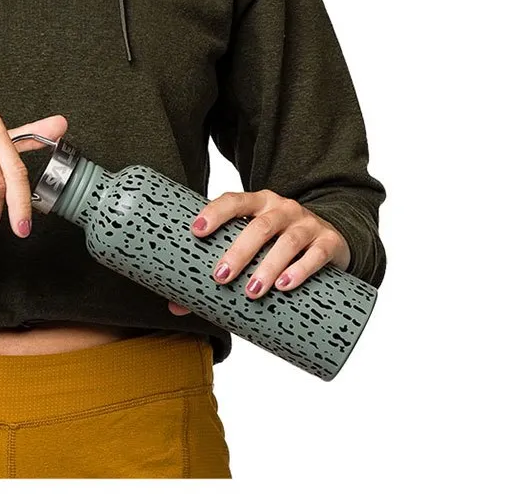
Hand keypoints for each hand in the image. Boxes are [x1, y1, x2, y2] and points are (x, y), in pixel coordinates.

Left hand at [166, 189, 351, 315]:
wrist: (331, 238)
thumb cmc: (278, 242)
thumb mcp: (253, 247)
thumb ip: (219, 270)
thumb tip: (174, 306)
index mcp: (258, 203)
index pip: (233, 200)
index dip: (214, 213)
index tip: (196, 231)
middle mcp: (282, 208)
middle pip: (259, 226)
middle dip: (238, 251)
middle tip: (221, 276)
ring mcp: (307, 224)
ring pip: (287, 241)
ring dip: (268, 266)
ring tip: (252, 291)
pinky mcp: (329, 242)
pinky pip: (315, 254)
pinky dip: (300, 270)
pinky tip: (285, 286)